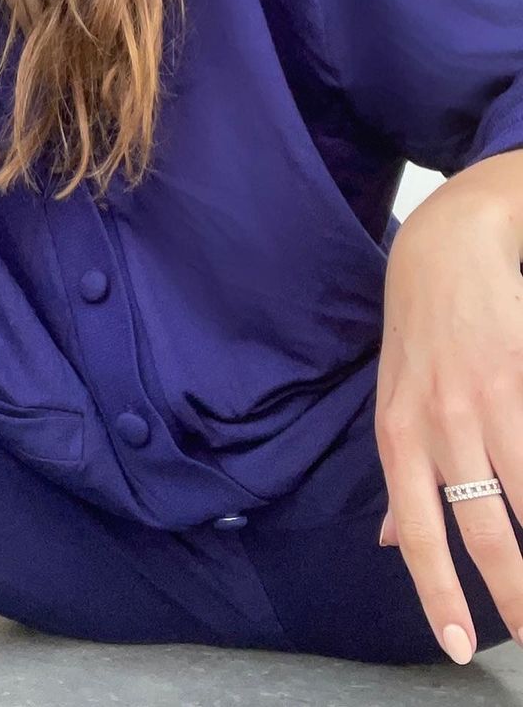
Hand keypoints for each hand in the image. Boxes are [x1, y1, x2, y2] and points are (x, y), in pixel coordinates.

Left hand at [374, 202, 522, 663]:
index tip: (460, 646)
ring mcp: (491, 400)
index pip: (416, 530)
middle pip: (487, 529)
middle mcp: (442, 423)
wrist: (446, 248)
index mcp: (400, 435)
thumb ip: (397, 474)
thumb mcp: (390, 400)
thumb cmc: (418, 333)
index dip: (438, 592)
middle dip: (517, 596)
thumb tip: (385, 545)